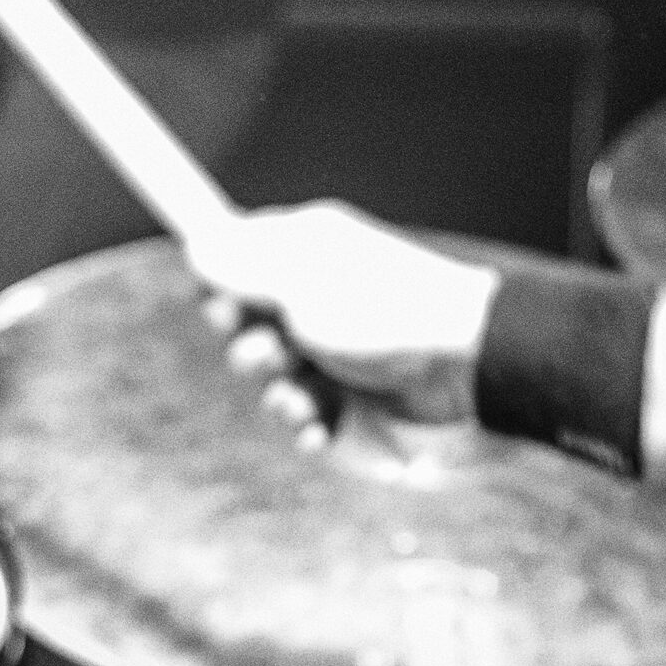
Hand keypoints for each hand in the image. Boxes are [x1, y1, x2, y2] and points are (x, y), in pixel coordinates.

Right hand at [188, 201, 500, 440]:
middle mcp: (319, 297)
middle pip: (248, 327)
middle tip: (276, 353)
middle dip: (251, 350)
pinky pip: (308, 412)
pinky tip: (321, 425)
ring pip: (274, 378)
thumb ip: (243, 265)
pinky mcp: (355, 395)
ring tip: (305, 396)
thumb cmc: (387, 308)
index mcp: (307, 251)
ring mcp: (338, 349)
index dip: (221, 288)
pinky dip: (309, 422)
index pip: (239, 260)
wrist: (468, 364)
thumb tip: (198, 240)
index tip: (220, 306)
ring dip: (280, 394)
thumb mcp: (302, 280)